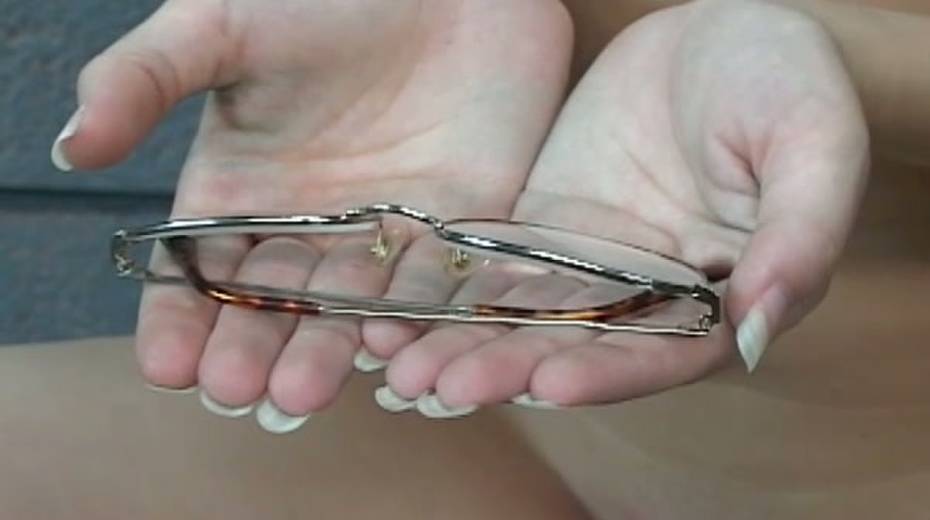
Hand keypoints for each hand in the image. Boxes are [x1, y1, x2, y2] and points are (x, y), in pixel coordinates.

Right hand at [53, 0, 571, 427]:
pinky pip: (431, 287)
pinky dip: (412, 321)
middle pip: (275, 304)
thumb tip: (69, 147)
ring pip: (349, 310)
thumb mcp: (221, 28)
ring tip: (301, 391)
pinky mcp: (454, 228)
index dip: (181, 319)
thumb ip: (143, 80)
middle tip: (239, 389)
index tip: (166, 365)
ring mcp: (382, 233)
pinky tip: (387, 351)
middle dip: (253, 348)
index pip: (202, 271)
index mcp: (244, 190)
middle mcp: (310, 225)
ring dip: (325, 353)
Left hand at [373, 0, 868, 408]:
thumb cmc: (786, 81)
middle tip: (441, 387)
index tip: (549, 384)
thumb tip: (758, 331)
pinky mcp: (546, 231)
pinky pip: (494, 266)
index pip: (666, 353)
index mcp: (723, 295)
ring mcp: (593, 265)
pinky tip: (396, 308)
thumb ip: (801, 235)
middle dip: (511, 370)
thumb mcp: (814, 145)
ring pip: (525, 316)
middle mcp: (650, 296)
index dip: (611, 372)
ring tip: (399, 364)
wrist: (722, 32)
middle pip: (579, 347)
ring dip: (464, 344)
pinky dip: (448, 291)